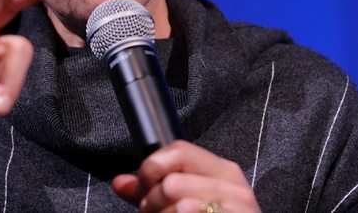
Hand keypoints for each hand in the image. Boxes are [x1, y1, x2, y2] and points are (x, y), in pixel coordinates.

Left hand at [113, 141, 260, 212]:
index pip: (178, 150)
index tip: (145, 190)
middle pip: (172, 182)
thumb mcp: (187, 202)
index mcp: (223, 172)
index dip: (151, 169)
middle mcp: (234, 188)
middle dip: (153, 204)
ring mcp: (237, 209)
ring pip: (179, 205)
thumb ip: (153, 192)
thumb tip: (121, 182)